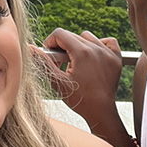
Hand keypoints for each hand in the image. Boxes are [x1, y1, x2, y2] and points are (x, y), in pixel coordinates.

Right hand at [37, 28, 132, 146]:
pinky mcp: (116, 58)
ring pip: (88, 37)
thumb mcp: (57, 81)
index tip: (50, 55)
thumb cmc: (80, 100)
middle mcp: (96, 49)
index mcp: (82, 52)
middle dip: (62, 47)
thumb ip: (44, 62)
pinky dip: (100, 45)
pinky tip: (93, 57)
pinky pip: (108, 42)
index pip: (60, 34)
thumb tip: (30, 48)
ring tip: (76, 62)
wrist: (101, 112)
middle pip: (72, 35)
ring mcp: (108, 53)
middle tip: (61, 63)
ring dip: (79, 45)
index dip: (50, 42)